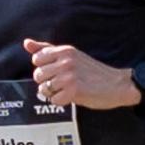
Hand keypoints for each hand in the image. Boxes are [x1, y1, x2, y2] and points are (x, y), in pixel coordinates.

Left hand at [26, 40, 140, 109]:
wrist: (117, 84)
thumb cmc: (93, 71)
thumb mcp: (71, 55)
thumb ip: (47, 49)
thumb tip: (26, 43)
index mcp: (65, 51)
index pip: (37, 59)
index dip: (45, 68)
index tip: (57, 71)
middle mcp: (66, 61)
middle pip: (38, 75)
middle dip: (48, 82)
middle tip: (63, 83)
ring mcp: (69, 76)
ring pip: (44, 89)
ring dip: (54, 93)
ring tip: (67, 89)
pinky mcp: (74, 91)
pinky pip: (54, 100)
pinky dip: (62, 102)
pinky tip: (73, 96)